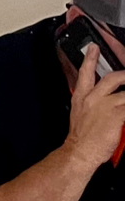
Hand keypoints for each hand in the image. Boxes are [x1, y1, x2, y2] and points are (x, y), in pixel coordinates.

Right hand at [66, 44, 124, 173]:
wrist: (80, 151)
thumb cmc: (81, 137)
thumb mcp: (80, 114)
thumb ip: (91, 104)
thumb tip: (102, 102)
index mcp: (81, 96)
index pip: (85, 72)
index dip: (90, 58)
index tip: (94, 48)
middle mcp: (93, 98)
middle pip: (111, 78)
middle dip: (123, 74)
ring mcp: (105, 106)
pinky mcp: (116, 116)